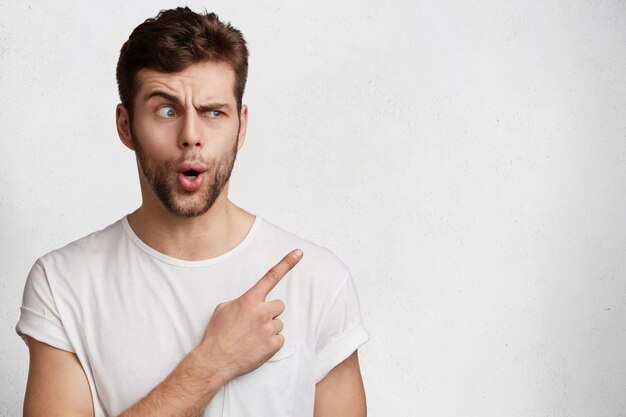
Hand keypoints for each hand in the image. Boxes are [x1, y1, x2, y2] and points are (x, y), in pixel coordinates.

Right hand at [197, 249, 302, 382]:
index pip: (271, 277)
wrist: (215, 360)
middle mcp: (261, 312)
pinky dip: (271, 342)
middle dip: (270, 312)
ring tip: (252, 336)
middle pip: (279, 305)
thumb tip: (252, 302)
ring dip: (269, 328)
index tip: (299, 253)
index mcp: (249, 300)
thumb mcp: (224, 308)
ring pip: (279, 323)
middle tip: (255, 322)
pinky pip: (280, 338)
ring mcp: (269, 329)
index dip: (286, 263)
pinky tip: (257, 346)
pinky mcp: (273, 345)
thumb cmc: (217, 333)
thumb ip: (243, 301)